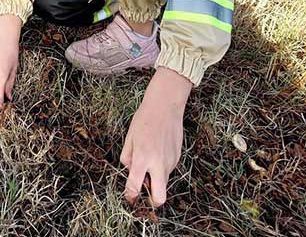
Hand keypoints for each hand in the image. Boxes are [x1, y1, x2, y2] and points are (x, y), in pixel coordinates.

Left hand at [120, 66, 191, 206]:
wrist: (165, 105)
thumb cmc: (145, 119)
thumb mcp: (130, 136)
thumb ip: (127, 157)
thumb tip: (130, 170)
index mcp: (142, 158)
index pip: (134, 187)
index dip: (130, 196)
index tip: (129, 198)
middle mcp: (158, 164)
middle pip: (159, 198)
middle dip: (152, 201)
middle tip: (145, 193)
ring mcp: (170, 162)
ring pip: (164, 182)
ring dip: (156, 179)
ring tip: (149, 158)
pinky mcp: (178, 157)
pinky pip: (168, 169)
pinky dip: (161, 167)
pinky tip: (158, 150)